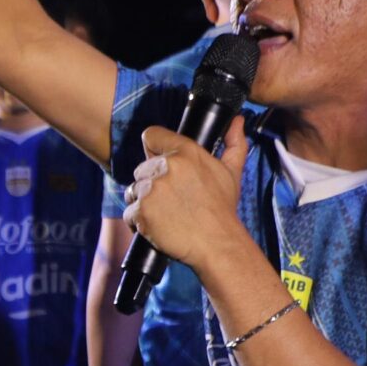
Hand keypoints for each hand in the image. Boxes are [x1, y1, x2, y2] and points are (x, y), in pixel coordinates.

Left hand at [122, 118, 252, 280]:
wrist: (218, 244)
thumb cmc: (222, 209)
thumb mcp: (231, 173)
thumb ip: (234, 143)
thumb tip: (237, 121)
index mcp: (186, 152)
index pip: (151, 135)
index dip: (153, 149)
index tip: (159, 161)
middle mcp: (166, 167)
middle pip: (141, 168)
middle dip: (151, 183)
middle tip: (172, 199)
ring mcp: (152, 190)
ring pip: (134, 191)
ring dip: (144, 202)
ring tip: (166, 214)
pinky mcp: (142, 212)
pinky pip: (130, 213)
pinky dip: (139, 222)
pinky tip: (158, 226)